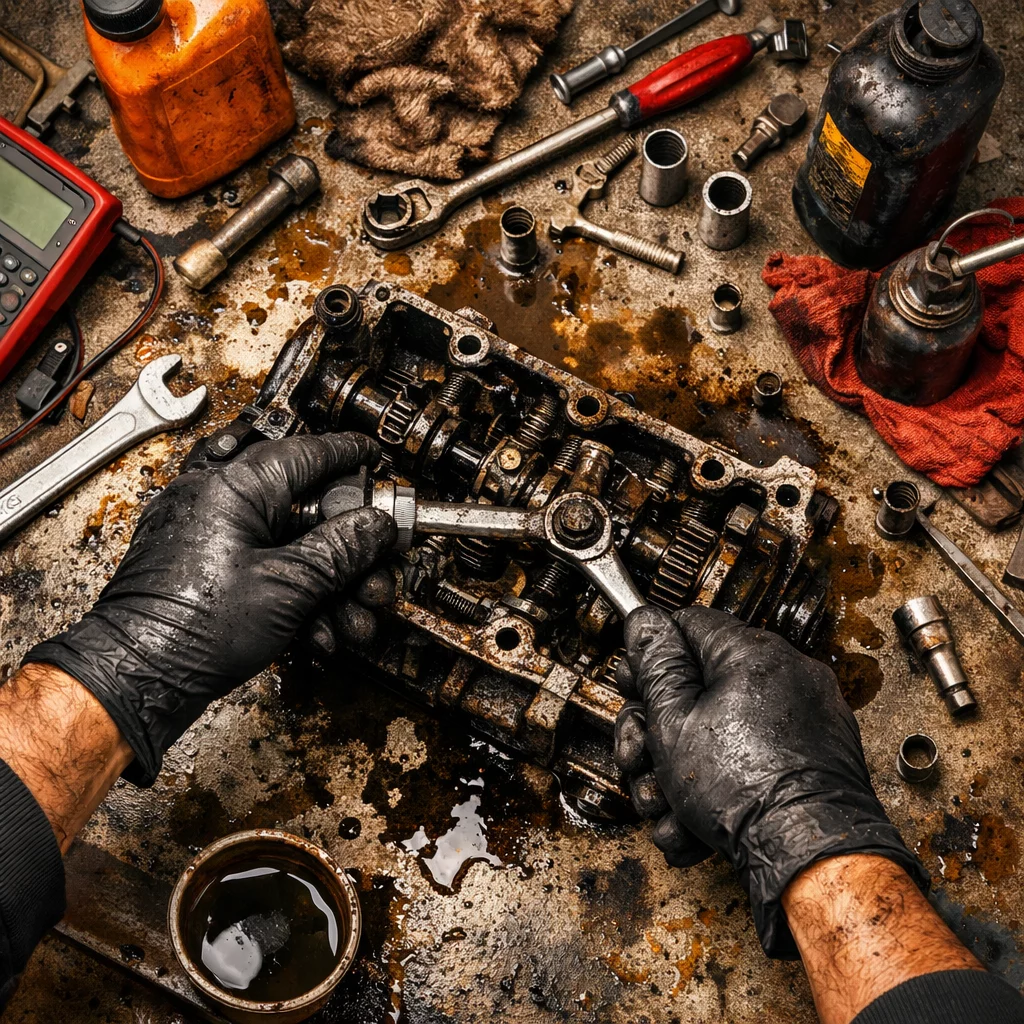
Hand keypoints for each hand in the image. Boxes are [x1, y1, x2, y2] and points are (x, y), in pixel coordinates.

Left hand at [25, 433, 394, 784]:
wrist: (137, 681)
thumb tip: (376, 526)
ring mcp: (211, 539)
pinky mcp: (208, 572)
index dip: (346, 455)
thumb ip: (340, 551)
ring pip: (291, 548)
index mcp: (231, 488)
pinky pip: (267, 570)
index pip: (303, 454)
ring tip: (357, 619)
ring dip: (331, 586)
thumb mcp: (287, 587)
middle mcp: (217, 504)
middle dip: (350, 550)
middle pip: (305, 511)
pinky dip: (298, 598)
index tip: (372, 456)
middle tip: (379, 566)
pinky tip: (322, 632)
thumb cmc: (191, 630)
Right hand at [614, 606, 926, 956]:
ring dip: (679, 773)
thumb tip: (645, 622)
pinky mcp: (814, 760)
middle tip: (637, 761)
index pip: (688, 626)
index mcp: (753, 654)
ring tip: (663, 810)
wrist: (809, 859)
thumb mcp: (673, 721)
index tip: (630, 684)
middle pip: (699, 686)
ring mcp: (805, 720)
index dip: (650, 656)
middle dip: (655, 732)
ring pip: (720, 732)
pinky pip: (752, 760)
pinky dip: (721, 790)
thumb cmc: (745, 791)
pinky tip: (690, 826)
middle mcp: (787, 677)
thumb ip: (656, 665)